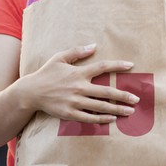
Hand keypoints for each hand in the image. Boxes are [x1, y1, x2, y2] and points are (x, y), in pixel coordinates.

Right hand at [19, 43, 138, 123]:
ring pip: (100, 106)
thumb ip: (77, 51)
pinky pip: (89, 117)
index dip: (117, 65)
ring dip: (117, 109)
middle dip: (123, 95)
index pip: (102, 67)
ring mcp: (74, 101)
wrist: (30, 93)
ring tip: (130, 111)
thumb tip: (94, 46)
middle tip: (136, 99)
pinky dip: (101, 119)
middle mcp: (79, 87)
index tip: (131, 65)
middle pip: (106, 91)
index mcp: (78, 72)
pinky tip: (112, 119)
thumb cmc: (46, 73)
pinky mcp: (69, 113)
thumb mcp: (60, 58)